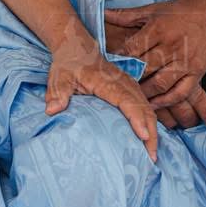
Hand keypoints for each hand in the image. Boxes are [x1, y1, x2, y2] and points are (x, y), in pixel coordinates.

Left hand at [45, 32, 158, 161]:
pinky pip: (144, 106)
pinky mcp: (130, 90)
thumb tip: (52, 110)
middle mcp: (123, 83)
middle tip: (151, 157)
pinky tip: (148, 140)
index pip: (127, 101)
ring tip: (152, 155)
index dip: (137, 119)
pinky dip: (149, 123)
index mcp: (108, 82)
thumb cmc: (68, 65)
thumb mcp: (59, 78)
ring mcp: (129, 86)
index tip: (144, 136)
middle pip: (143, 108)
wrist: (77, 48)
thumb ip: (58, 93)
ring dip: (152, 130)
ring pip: (147, 108)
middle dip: (151, 132)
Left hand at [108, 0, 205, 129]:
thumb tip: (101, 13)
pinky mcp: (197, 72)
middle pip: (144, 68)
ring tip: (132, 98)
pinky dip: (166, 101)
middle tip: (114, 87)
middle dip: (128, 78)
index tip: (106, 68)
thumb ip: (126, 15)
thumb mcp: (153, 9)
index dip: (118, 60)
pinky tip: (154, 105)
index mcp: (158, 29)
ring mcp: (185, 61)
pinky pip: (180, 92)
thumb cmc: (182, 10)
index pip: (132, 49)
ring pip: (160, 83)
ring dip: (144, 93)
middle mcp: (171, 46)